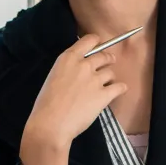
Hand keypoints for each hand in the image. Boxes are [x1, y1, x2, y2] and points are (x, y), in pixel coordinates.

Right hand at [23, 34, 127, 149]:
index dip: (96, 42)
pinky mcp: (104, 95)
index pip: (90, 40)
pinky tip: (117, 91)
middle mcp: (84, 65)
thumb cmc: (45, 104)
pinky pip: (120, 87)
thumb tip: (78, 70)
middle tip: (106, 65)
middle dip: (107, 60)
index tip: (97, 47)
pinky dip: (120, 89)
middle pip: (104, 55)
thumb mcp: (53, 77)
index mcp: (68, 58)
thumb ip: (68, 68)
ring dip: (109, 77)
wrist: (51, 124)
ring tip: (105, 85)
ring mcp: (95, 79)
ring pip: (111, 72)